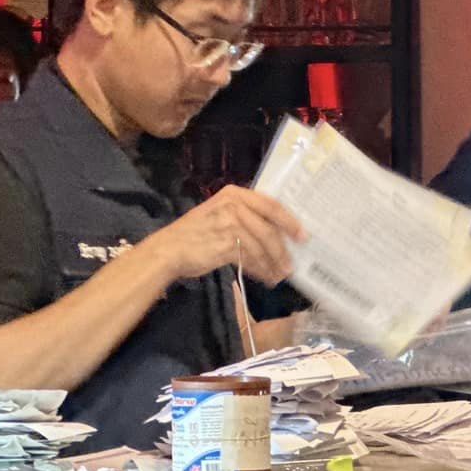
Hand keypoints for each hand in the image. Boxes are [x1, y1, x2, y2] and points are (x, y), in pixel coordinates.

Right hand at [145, 185, 304, 286]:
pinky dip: (260, 269)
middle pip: (269, 227)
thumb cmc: (196, 234)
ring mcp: (229, 223)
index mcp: (234, 194)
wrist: (168, 250)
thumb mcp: (221, 215)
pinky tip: (265, 277)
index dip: (289, 221)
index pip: (271, 204)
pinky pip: (251, 258)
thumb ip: (247, 218)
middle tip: (293, 262)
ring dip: (273, 263)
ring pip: (262, 245)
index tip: (302, 235)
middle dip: (284, 247)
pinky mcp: (225, 243)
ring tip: (279, 275)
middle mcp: (234, 204)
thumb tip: (279, 235)